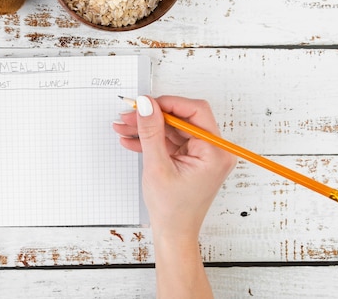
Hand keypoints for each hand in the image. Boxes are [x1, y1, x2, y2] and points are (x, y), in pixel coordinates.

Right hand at [113, 95, 234, 297]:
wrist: (173, 234)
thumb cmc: (172, 210)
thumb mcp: (157, 167)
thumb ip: (151, 132)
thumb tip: (146, 104)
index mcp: (215, 152)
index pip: (195, 112)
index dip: (169, 104)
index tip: (146, 103)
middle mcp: (213, 150)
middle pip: (181, 119)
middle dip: (152, 116)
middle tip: (129, 114)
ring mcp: (201, 155)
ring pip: (172, 129)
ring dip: (147, 128)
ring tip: (123, 126)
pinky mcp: (190, 159)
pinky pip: (169, 141)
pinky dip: (150, 140)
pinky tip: (130, 139)